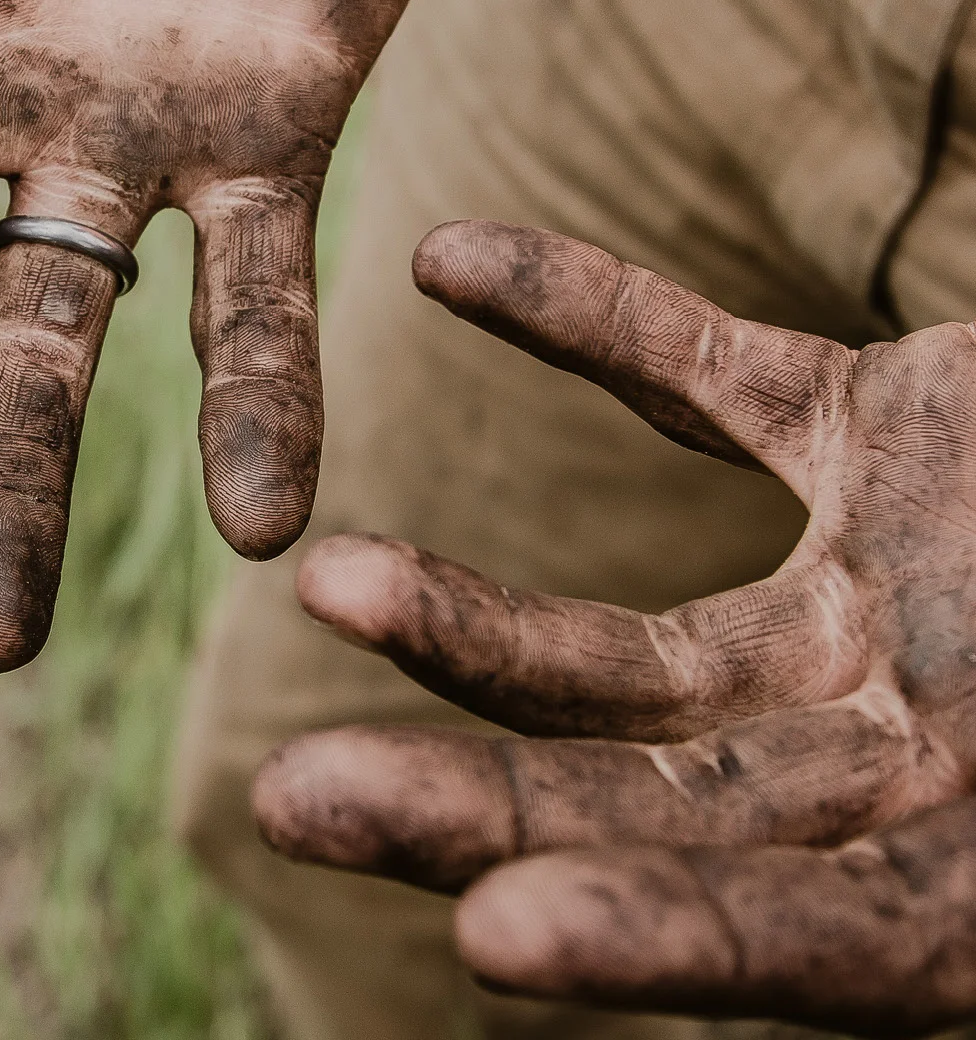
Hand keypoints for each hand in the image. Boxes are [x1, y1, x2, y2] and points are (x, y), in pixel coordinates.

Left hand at [253, 221, 975, 1036]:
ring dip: (475, 611)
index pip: (797, 946)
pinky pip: (701, 380)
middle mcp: (902, 765)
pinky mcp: (871, 440)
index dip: (664, 948)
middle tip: (294, 802)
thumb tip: (953, 900)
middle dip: (480, 809)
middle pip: (651, 809)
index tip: (496, 941)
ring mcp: (877, 606)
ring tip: (334, 584)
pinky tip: (449, 257)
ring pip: (630, 644)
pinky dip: (584, 315)